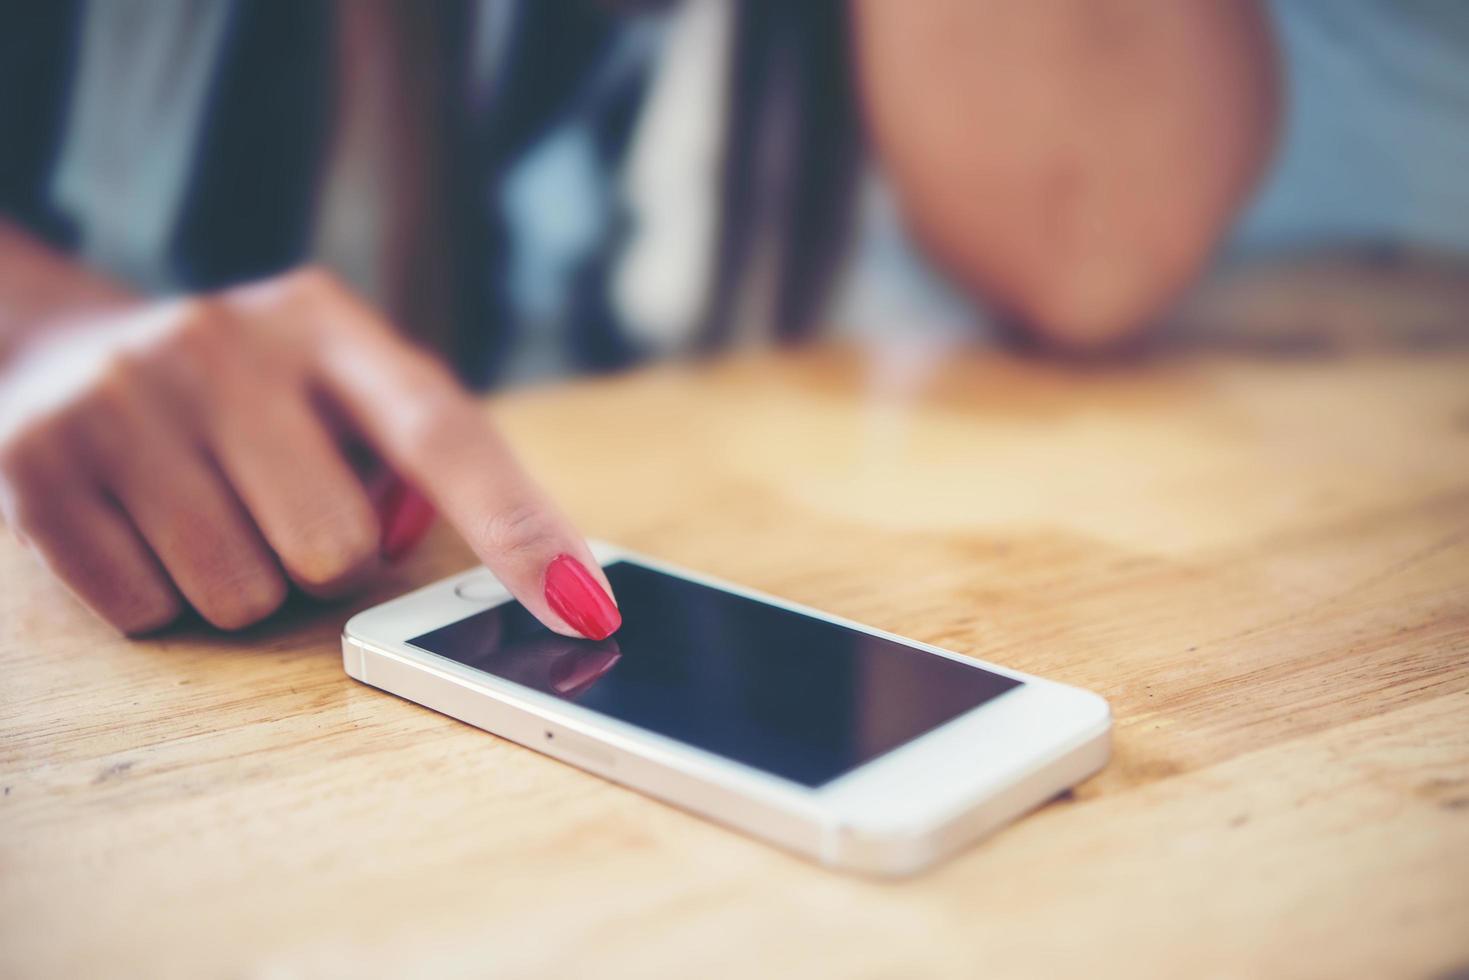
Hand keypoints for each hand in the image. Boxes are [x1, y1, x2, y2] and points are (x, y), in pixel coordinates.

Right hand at [0, 267, 619, 637]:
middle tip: (281, 509)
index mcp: (325, 323)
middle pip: (335, 549)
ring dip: (244, 586)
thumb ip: (421, 463)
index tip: (587, 610)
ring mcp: (123, 400)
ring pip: (243, 596)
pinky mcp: (38, 466)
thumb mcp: (338, 389)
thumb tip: (528, 583)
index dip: (521, 530)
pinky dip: (161, 597)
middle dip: (323, 561)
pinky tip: (146, 527)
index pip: (446, 435)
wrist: (65, 351)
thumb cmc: (251, 397)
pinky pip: (149, 612)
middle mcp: (224, 345)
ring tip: (209, 513)